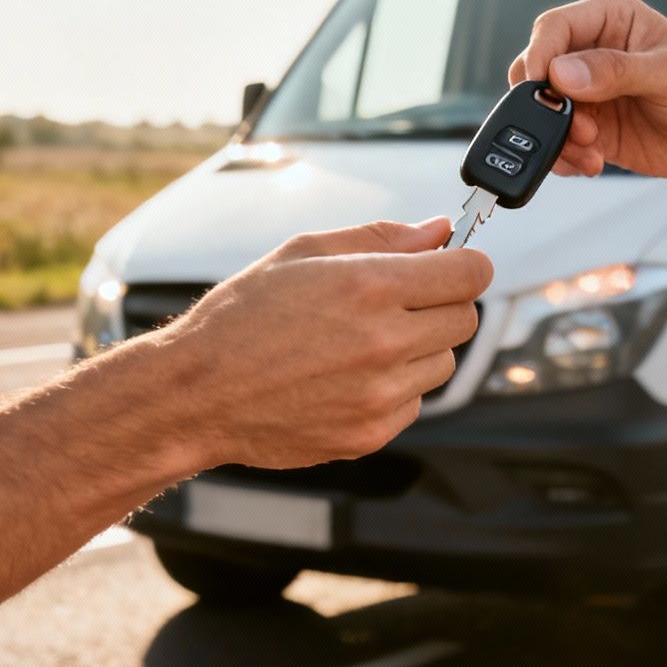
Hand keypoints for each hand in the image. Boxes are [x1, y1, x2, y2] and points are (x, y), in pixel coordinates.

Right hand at [145, 219, 492, 471]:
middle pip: (465, 319)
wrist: (196, 393)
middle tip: (396, 303)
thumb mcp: (303, 252)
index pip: (469, 273)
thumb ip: (381, 238)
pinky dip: (394, 388)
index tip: (451, 266)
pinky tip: (345, 377)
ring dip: (418, 349)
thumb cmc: (242, 317)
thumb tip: (440, 231)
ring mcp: (380, 395)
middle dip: (441, 305)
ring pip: (443, 363)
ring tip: (359, 343)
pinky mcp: (371, 434)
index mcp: (369, 287)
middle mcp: (383, 342)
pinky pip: (414, 403)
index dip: (464, 264)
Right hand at [509, 0, 666, 179]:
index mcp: (611, 19)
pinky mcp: (586, 127)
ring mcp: (585, 92)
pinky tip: (591, 162)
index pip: (555, 27)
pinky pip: (554, 141)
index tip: (540, 84)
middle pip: (537, 69)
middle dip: (546, 103)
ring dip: (556, 135)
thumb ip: (618, 70)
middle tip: (576, 125)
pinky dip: (563, 156)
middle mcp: (591, 52)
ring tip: (591, 150)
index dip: (540, 54)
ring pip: (540, 110)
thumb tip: (562, 73)